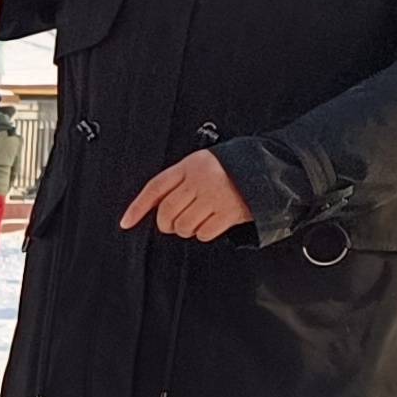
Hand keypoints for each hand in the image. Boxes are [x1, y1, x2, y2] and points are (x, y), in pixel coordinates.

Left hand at [118, 151, 253, 242]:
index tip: (126, 222)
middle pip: (167, 211)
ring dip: (186, 229)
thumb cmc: (233, 167)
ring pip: (183, 225)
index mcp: (190, 165)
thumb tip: (153, 207)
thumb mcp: (202, 163)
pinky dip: (203, 234)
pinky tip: (211, 224)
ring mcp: (215, 196)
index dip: (138, 207)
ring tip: (196, 220)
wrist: (269, 169)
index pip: (155, 187)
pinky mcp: (229, 212)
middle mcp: (201, 180)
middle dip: (167, 223)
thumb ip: (180, 180)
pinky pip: (204, 233)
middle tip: (173, 223)